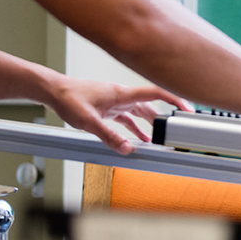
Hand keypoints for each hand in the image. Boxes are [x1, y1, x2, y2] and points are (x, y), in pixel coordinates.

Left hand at [44, 75, 190, 154]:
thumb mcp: (89, 121)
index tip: (187, 107)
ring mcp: (116, 101)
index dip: (174, 99)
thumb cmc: (69, 98)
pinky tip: (137, 137)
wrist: (53, 91)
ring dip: (151, 123)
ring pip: (140, 111)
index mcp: (123, 94)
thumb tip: (127, 148)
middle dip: (166, 115)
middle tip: (177, 126)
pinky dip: (135, 126)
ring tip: (159, 137)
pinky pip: (128, 117)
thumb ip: (109, 136)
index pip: (156, 93)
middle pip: (152, 104)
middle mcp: (123, 96)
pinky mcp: (109, 107)